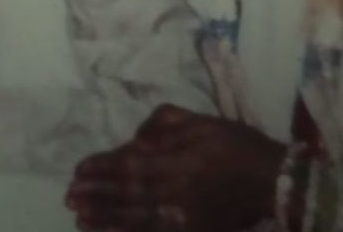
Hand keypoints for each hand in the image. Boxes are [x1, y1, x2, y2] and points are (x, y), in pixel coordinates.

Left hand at [66, 105, 284, 231]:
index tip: (78, 169)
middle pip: (130, 195)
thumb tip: (135, 140)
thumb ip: (164, 124)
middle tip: (69, 196)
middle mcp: (180, 191)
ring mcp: (186, 217)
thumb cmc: (235, 144)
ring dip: (105, 219)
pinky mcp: (193, 231)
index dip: (103, 168)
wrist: (274, 181)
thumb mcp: (201, 121)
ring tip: (79, 218)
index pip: (132, 166)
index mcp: (181, 160)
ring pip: (137, 219)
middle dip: (97, 196)